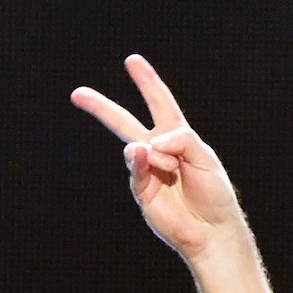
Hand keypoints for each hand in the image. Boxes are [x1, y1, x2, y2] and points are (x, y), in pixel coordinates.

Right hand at [72, 55, 251, 264]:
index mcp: (178, 136)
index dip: (147, 82)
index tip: (132, 61)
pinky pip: (135, 170)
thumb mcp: (205, 156)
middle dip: (102, 108)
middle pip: (125, 122)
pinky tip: (147, 159)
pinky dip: (141, 163)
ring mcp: (147, 170)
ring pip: (133, 147)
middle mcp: (159, 150)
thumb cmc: (214, 193)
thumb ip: (180, 139)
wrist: (212, 230)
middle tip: (77, 94)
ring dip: (153, 152)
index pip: (160, 102)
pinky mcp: (141, 191)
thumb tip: (147, 143)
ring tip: (170, 165)